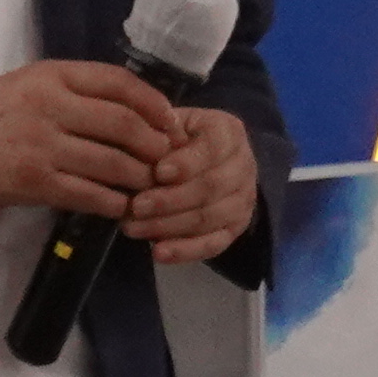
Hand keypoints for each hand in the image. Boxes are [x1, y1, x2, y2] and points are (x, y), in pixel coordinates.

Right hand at [0, 59, 173, 216]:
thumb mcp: (29, 84)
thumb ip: (74, 91)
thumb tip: (132, 109)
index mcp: (52, 76)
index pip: (119, 83)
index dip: (155, 104)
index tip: (172, 122)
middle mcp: (51, 105)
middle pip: (125, 124)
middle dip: (156, 145)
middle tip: (168, 160)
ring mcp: (43, 144)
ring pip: (113, 162)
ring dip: (139, 178)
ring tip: (149, 187)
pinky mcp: (35, 181)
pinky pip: (89, 194)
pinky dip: (113, 203)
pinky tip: (121, 207)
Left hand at [128, 105, 255, 258]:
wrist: (203, 161)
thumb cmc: (177, 138)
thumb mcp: (170, 123)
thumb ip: (161, 130)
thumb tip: (148, 144)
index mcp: (229, 132)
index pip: (213, 149)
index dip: (187, 163)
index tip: (158, 172)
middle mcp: (244, 166)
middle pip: (211, 187)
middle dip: (171, 199)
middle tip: (136, 206)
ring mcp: (244, 200)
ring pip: (209, 217)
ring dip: (170, 226)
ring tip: (133, 229)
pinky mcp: (236, 228)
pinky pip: (214, 244)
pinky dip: (186, 251)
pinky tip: (158, 253)